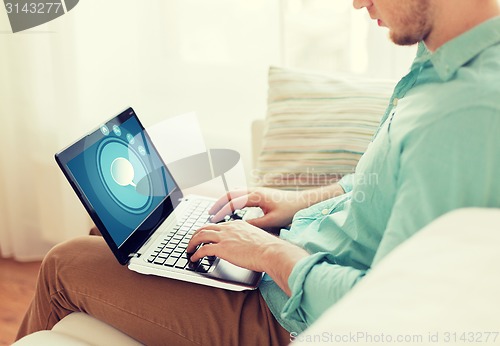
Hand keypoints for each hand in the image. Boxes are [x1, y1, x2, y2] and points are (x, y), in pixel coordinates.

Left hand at [186, 220, 308, 294]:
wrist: (271, 251)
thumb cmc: (268, 248)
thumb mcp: (256, 238)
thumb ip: (247, 239)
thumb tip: (246, 246)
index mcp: (237, 224)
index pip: (218, 225)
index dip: (208, 231)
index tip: (204, 236)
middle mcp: (229, 228)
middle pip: (205, 228)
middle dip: (196, 234)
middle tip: (192, 241)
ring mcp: (225, 237)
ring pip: (201, 236)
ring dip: (192, 243)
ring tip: (188, 249)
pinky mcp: (222, 248)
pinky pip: (203, 250)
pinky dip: (196, 254)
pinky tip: (194, 258)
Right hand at [209, 188, 309, 232]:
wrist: (302, 202)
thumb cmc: (289, 211)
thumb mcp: (271, 221)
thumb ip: (254, 224)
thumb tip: (239, 227)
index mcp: (256, 197)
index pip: (233, 202)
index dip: (221, 211)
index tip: (213, 219)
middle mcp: (254, 191)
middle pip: (230, 193)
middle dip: (218, 203)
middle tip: (209, 213)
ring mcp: (257, 190)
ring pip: (235, 192)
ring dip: (224, 200)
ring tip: (217, 210)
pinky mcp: (259, 193)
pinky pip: (241, 193)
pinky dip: (232, 199)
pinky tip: (230, 207)